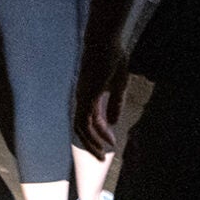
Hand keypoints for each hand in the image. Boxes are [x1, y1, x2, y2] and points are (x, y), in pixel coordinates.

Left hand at [74, 40, 128, 156]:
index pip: (91, 119)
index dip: (101, 132)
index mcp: (89, 94)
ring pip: (81, 128)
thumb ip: (115, 103)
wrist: (105, 42)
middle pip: (81, 127)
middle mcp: (82, 98)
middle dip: (91, 143)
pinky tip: (104, 142)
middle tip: (102, 157)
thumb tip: (113, 122)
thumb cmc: (112, 58)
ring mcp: (81, 98)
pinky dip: (93, 135)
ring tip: (102, 155)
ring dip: (91, 143)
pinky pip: (85, 122)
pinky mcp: (84, 97)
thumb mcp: (118, 85)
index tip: (112, 143)